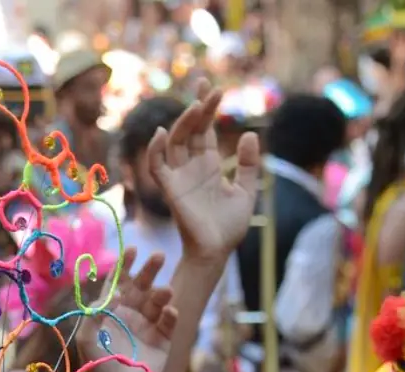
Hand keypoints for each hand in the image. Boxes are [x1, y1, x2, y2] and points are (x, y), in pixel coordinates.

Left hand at [78, 248, 176, 371]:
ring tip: (166, 291)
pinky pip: (169, 322)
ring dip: (163, 292)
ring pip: (158, 301)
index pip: (119, 282)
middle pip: (142, 285)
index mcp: (112, 311)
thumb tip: (112, 292)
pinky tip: (171, 312)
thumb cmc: (98, 365)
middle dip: (150, 270)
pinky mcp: (163, 341)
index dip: (125, 265)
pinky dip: (171, 315)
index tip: (133, 249)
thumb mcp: (87, 337)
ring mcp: (148, 327)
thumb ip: (94, 313)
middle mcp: (131, 314)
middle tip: (159, 256)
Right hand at [146, 80, 259, 262]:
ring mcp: (179, 177)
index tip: (212, 87)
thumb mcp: (247, 191)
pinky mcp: (170, 190)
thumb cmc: (229, 227)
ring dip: (183, 122)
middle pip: (190, 130)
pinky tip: (161, 132)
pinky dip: (155, 149)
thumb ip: (247, 164)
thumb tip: (249, 134)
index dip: (207, 109)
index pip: (204, 130)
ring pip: (174, 142)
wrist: (217, 252)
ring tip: (197, 105)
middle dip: (198, 108)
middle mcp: (191, 167)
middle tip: (210, 89)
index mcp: (208, 165)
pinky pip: (157, 166)